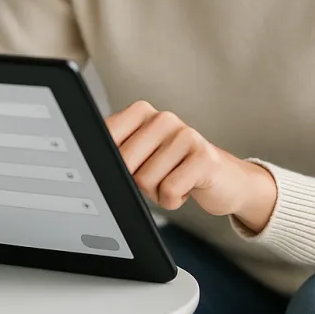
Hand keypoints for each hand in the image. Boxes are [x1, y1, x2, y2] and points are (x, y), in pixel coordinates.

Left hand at [105, 100, 277, 232]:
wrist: (224, 180)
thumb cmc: (174, 169)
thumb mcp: (142, 156)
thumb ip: (117, 152)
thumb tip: (90, 163)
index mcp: (141, 112)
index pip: (105, 138)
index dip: (110, 163)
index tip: (129, 167)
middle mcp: (163, 118)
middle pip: (123, 164)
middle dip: (137, 182)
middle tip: (158, 176)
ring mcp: (186, 134)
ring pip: (145, 181)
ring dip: (157, 193)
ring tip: (174, 180)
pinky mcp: (204, 156)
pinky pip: (169, 191)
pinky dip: (174, 200)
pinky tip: (187, 188)